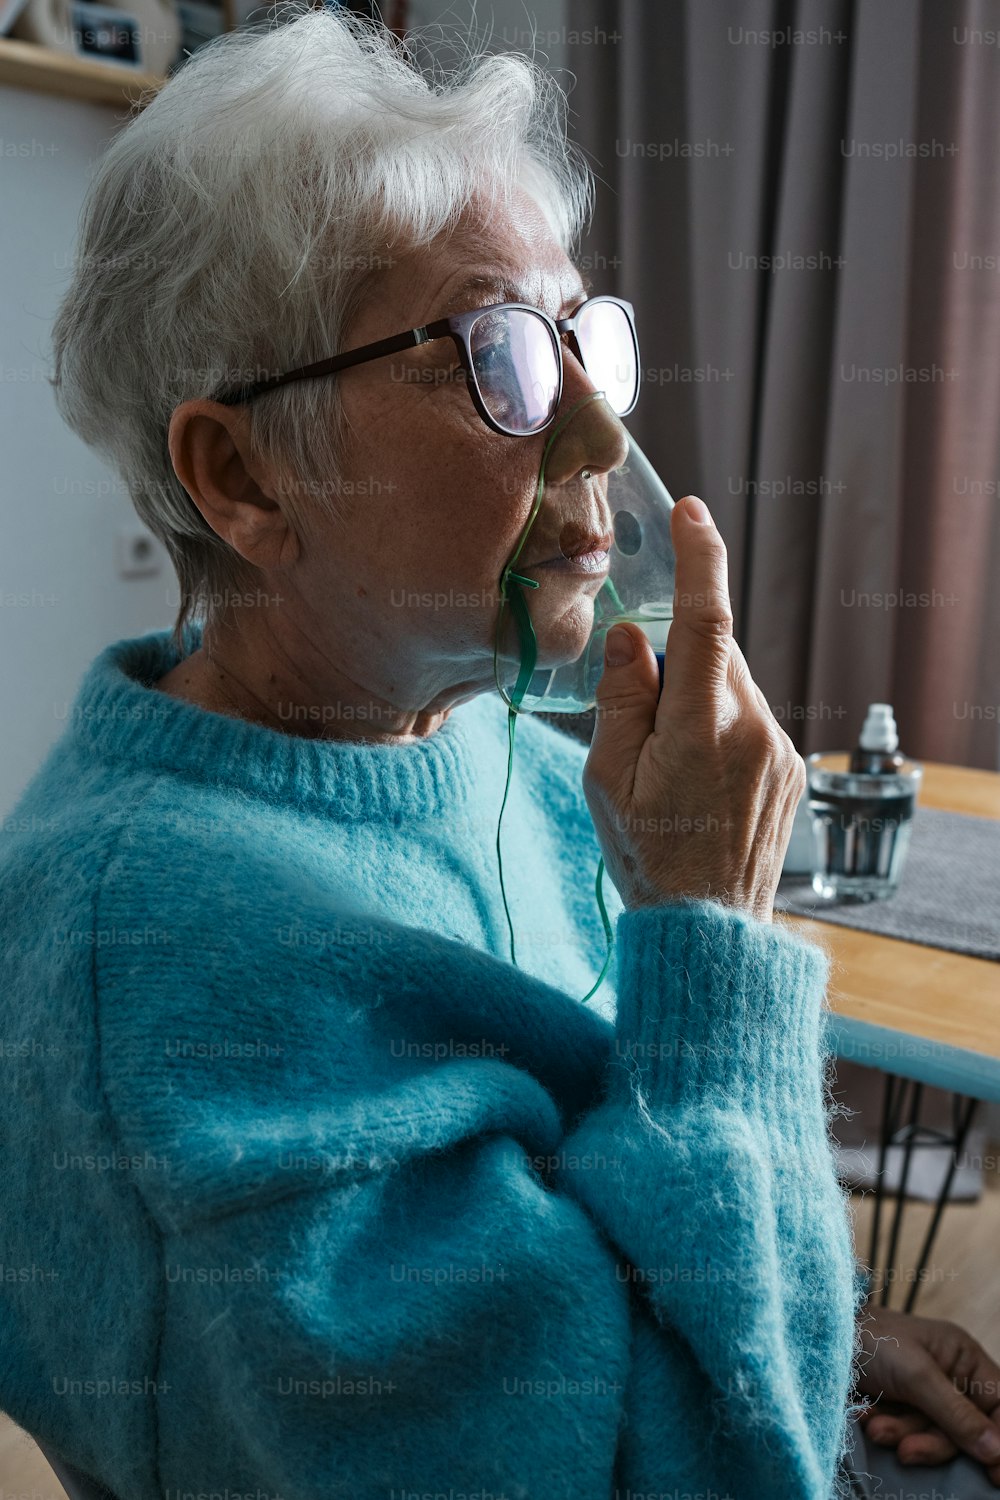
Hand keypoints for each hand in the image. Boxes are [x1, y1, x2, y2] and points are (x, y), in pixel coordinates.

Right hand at [583, 494, 803, 922]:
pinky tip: (699, 782)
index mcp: (700, 726)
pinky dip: (720, 727)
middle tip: (641, 723)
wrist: (710, 930)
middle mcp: (753, 728)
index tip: (693, 514)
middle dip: (677, 663)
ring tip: (671, 767)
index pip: (704, 620)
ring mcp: (779, 748)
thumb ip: (622, 699)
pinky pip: (751, 720)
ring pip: (733, 687)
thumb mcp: (609, 780)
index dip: (700, 560)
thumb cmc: (648, 857)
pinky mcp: (790, 768)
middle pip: (714, 654)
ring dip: (698, 700)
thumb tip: (633, 637)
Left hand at [855, 1304, 999, 1481]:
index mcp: (963, 1358)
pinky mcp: (898, 1408)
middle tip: (906, 1449)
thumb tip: (997, 1451)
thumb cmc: (870, 1340)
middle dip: (933, 1441)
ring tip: (876, 1426)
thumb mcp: (916, 1374)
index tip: (996, 1472)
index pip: (999, 1404)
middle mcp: (948, 1378)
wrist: (816, 1340)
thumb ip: (957, 1414)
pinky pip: (908, 1435)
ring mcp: (923, 1395)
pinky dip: (889, 1430)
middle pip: (966, 1431)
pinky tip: (868, 1417)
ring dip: (904, 1435)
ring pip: (933, 1436)